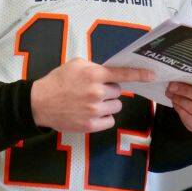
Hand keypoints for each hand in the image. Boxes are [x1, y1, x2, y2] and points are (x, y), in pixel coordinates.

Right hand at [30, 58, 153, 133]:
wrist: (39, 103)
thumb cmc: (58, 81)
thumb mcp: (76, 64)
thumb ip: (95, 67)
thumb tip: (110, 73)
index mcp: (94, 74)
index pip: (122, 74)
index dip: (139, 74)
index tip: (152, 74)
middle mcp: (97, 92)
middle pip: (118, 91)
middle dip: (109, 90)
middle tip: (93, 90)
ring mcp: (95, 111)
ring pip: (116, 106)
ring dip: (108, 104)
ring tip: (90, 102)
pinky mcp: (91, 125)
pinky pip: (110, 121)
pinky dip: (104, 117)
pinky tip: (91, 113)